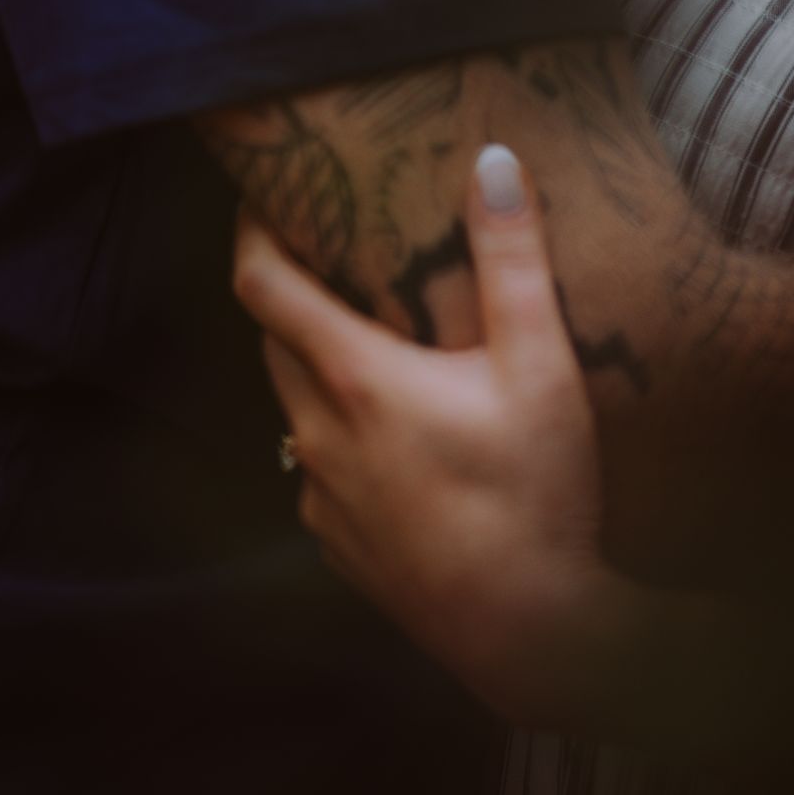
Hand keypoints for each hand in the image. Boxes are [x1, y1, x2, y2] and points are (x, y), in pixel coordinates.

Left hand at [235, 142, 633, 726]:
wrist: (531, 634)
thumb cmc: (536, 494)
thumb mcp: (542, 363)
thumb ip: (513, 258)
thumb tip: (493, 160)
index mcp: (356, 380)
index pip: (263, 287)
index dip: (251, 230)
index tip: (263, 189)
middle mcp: (320, 438)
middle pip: (274, 342)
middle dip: (290, 290)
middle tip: (330, 247)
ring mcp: (324, 501)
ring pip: (295, 409)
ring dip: (316, 364)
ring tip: (371, 335)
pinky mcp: (342, 547)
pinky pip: (320, 470)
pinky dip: (341, 432)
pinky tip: (397, 432)